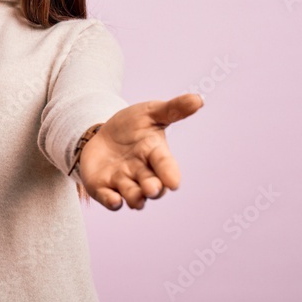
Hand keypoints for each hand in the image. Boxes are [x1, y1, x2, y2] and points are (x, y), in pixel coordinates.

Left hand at [77, 93, 203, 210]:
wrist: (103, 133)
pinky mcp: (103, 187)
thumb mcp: (150, 113)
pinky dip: (112, 201)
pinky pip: (108, 198)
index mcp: (155, 153)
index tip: (174, 183)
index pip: (165, 164)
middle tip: (153, 189)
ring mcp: (123, 181)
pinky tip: (115, 201)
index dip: (170, 173)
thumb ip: (172, 109)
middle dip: (153, 189)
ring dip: (135, 198)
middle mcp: (142, 172)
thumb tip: (199, 99)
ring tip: (137, 198)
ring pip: (133, 195)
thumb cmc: (133, 125)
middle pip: (152, 185)